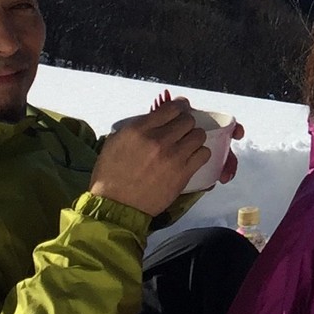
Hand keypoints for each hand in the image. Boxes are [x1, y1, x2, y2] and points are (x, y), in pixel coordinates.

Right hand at [89, 93, 211, 216]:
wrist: (116, 206)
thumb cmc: (110, 177)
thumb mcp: (115, 142)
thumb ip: (137, 127)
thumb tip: (155, 119)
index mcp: (139, 130)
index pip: (171, 108)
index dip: (179, 106)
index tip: (181, 109)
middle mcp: (158, 140)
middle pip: (187, 120)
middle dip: (185, 123)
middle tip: (181, 130)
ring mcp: (173, 156)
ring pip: (198, 135)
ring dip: (193, 138)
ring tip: (186, 144)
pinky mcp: (183, 173)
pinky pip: (203, 154)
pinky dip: (200, 154)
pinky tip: (191, 157)